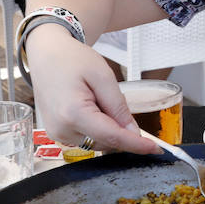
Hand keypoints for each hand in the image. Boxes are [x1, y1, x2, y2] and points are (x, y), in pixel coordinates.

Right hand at [25, 25, 159, 153]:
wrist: (47, 54)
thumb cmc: (71, 59)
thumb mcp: (103, 76)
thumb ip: (119, 107)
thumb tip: (133, 133)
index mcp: (73, 113)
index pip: (113, 137)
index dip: (137, 145)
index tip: (157, 149)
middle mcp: (62, 129)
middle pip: (106, 140)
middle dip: (118, 126)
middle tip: (108, 96)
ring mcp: (57, 133)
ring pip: (98, 140)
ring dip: (106, 125)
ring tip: (93, 97)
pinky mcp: (57, 133)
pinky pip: (86, 136)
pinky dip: (95, 125)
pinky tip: (88, 104)